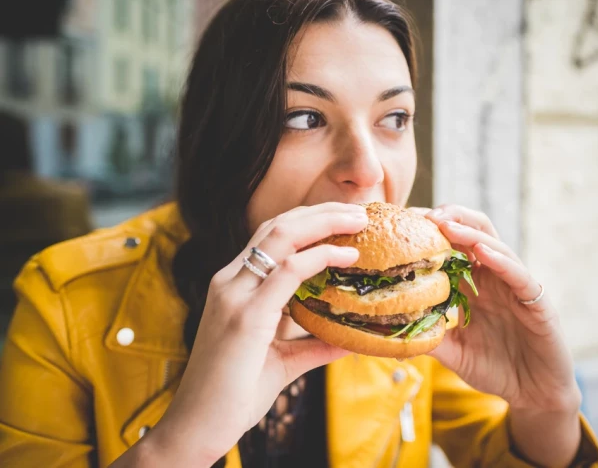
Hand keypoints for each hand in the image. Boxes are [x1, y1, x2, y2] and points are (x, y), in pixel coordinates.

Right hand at [131, 203, 367, 466]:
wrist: (196, 427)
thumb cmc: (233, 394)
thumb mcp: (282, 361)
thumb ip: (314, 345)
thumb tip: (350, 338)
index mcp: (234, 286)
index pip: (272, 237)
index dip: (309, 221)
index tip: (345, 220)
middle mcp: (230, 282)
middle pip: (278, 225)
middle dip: (321, 212)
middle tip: (359, 210)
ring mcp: (233, 295)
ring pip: (281, 236)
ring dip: (324, 222)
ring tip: (359, 220)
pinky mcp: (244, 316)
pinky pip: (286, 272)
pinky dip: (319, 257)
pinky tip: (346, 257)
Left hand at [419, 205, 580, 412]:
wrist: (534, 395)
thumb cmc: (495, 369)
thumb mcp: (453, 354)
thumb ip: (429, 339)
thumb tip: (391, 333)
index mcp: (473, 286)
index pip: (452, 247)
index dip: (431, 232)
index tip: (404, 223)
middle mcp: (493, 279)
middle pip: (475, 233)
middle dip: (451, 218)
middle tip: (423, 215)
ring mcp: (515, 287)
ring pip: (496, 246)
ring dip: (470, 232)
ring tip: (445, 223)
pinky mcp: (536, 302)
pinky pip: (519, 275)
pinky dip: (501, 260)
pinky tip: (482, 251)